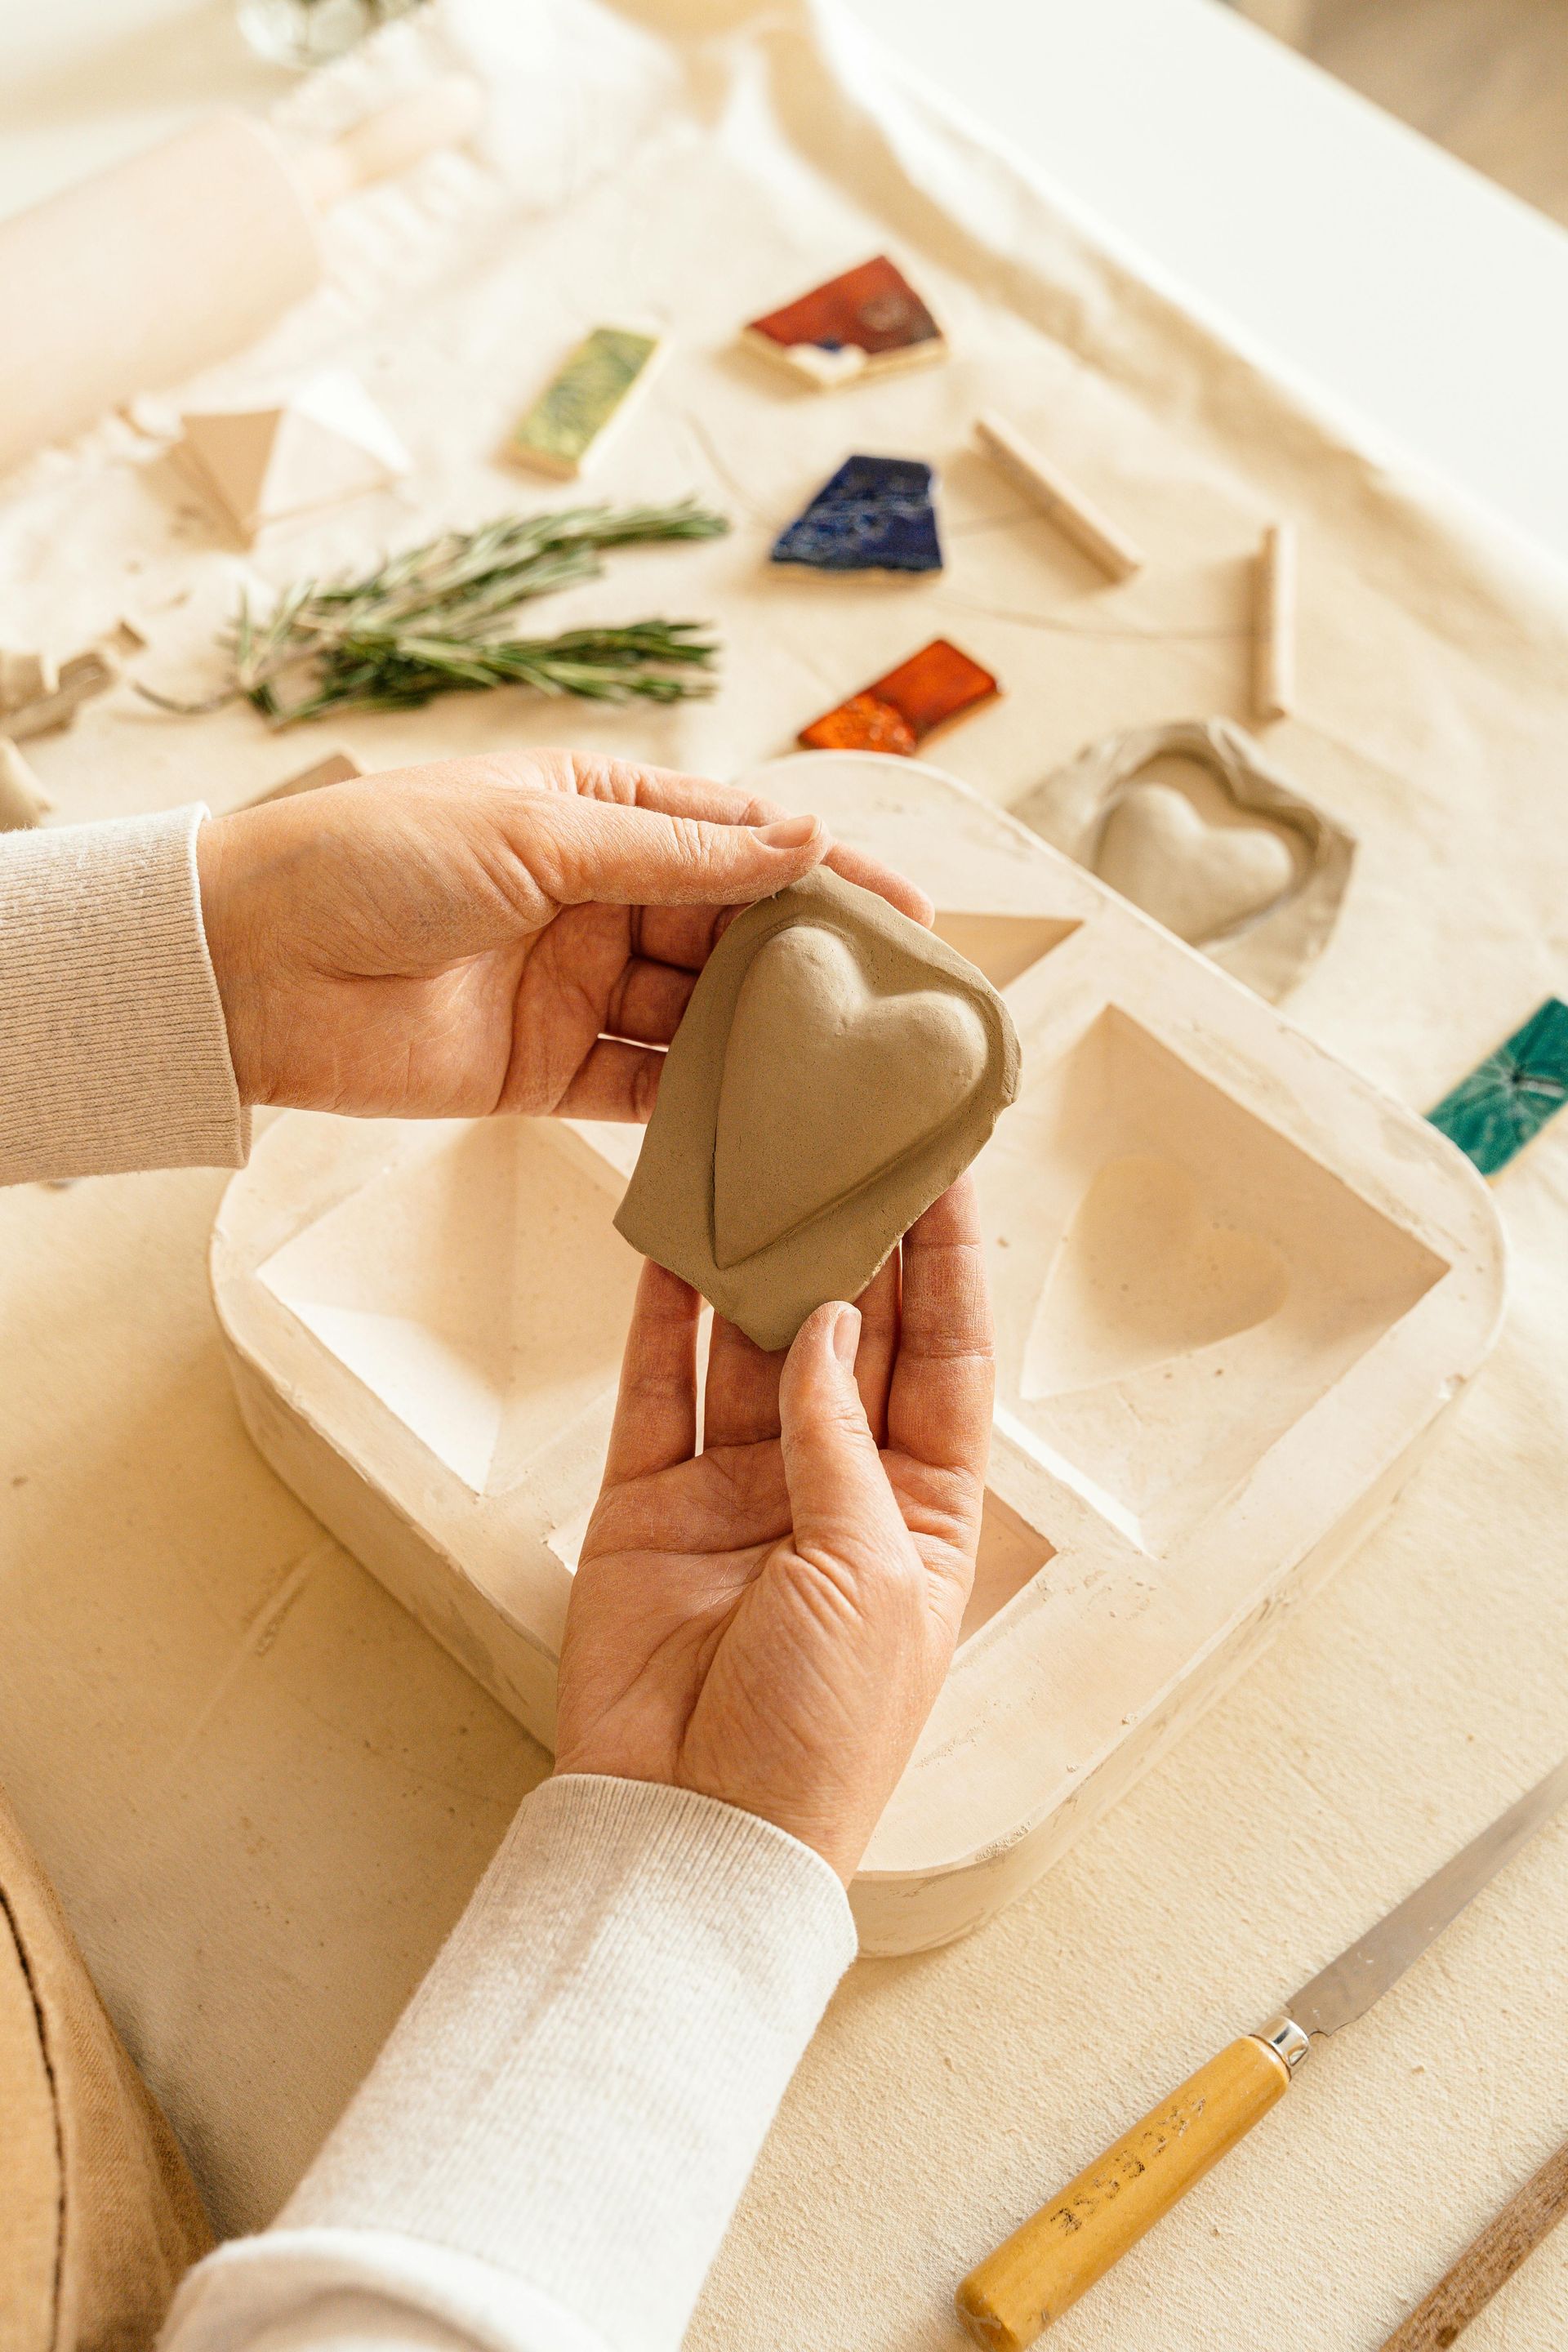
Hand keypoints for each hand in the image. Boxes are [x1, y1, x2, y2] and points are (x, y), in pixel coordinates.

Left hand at [196, 749, 930, 1118]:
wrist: (246, 968)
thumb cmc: (368, 860)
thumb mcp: (534, 833)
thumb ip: (674, 853)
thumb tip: (798, 838)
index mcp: (597, 814)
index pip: (738, 840)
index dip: (825, 873)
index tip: (908, 912)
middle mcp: (597, 900)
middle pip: (733, 935)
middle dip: (812, 967)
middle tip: (898, 1008)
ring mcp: (577, 990)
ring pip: (700, 1019)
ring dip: (767, 1044)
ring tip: (851, 1075)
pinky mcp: (548, 1074)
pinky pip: (645, 1092)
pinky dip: (701, 1110)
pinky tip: (765, 1126)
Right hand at [555, 1179, 992, 1881]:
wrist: (694, 1828)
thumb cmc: (821, 1728)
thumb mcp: (871, 1575)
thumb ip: (841, 1437)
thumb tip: (830, 1320)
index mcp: (926, 1512)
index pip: (947, 1356)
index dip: (949, 1260)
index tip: (951, 1160)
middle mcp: (837, 1488)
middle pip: (854, 1334)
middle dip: (855, 1238)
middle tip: (849, 1128)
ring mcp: (740, 1490)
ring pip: (751, 1346)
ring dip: (757, 1260)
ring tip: (760, 1156)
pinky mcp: (651, 1501)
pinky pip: (658, 1388)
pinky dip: (661, 1314)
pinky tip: (667, 1238)